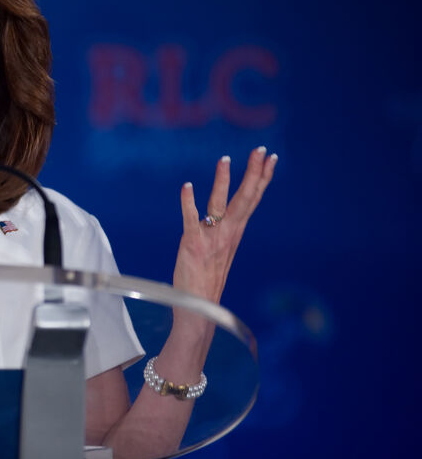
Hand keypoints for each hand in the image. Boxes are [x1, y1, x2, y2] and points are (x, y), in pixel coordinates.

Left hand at [173, 146, 276, 303]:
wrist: (199, 309)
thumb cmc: (206, 279)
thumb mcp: (221, 250)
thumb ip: (223, 231)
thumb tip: (223, 216)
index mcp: (236, 232)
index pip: (252, 199)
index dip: (262, 177)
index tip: (270, 158)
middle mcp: (228, 233)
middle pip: (245, 198)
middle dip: (254, 172)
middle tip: (261, 149)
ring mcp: (211, 238)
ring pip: (220, 204)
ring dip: (223, 181)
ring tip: (225, 159)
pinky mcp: (192, 243)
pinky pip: (190, 219)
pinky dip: (188, 202)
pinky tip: (187, 186)